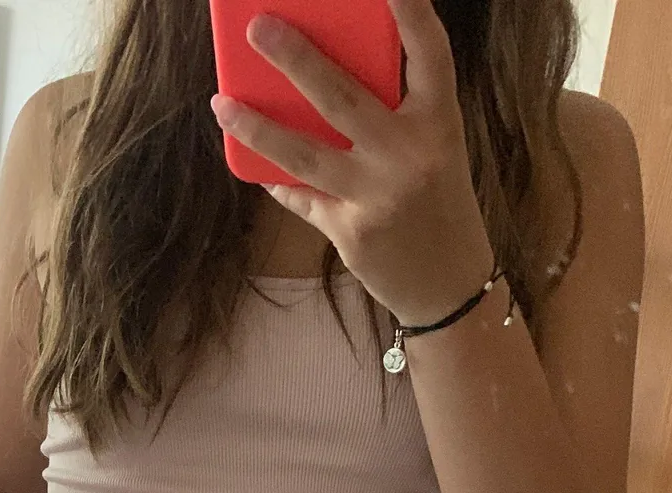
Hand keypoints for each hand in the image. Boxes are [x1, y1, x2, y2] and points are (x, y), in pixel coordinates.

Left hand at [211, 0, 494, 327]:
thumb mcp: (434, 147)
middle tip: (256, 27)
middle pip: (342, 98)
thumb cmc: (439, 201)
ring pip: (305, 154)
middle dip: (294, 59)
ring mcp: (378, 197)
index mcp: (440, 122)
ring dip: (257, 126)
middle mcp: (409, 155)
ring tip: (221, 103)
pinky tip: (250, 163)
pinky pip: (302, 197)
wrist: (449, 286)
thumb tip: (324, 75)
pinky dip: (276, 179)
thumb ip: (396, 112)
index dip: (409, 11)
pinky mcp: (351, 233)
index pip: (429, 53)